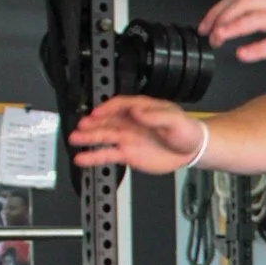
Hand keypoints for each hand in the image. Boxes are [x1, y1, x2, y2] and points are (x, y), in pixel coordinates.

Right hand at [69, 97, 201, 173]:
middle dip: (93, 123)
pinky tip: (83, 158)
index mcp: (141, 109)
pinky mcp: (128, 154)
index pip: (120, 105)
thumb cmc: (185, 130)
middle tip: (80, 126)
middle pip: (108, 121)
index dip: (108, 109)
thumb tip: (139, 112)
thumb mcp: (175, 120)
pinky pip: (109, 155)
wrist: (191, 150)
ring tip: (74, 139)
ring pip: (105, 137)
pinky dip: (95, 157)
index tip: (97, 114)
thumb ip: (157, 116)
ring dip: (89, 138)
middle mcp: (131, 122)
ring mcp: (128, 138)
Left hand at [198, 0, 265, 69]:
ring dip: (234, 28)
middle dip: (223, 17)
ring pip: (258, 19)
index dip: (219, 9)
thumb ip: (257, 1)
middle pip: (245, 4)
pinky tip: (244, 54)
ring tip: (219, 38)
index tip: (205, 24)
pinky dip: (257, 48)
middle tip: (209, 32)